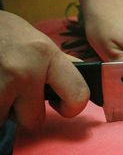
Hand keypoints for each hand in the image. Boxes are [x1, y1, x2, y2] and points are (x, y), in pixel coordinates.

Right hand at [0, 11, 89, 128]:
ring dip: (3, 111)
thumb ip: (59, 62)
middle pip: (34, 120)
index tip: (62, 105)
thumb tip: (83, 75)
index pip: (77, 95)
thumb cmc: (4, 33)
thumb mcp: (37, 41)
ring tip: (0, 88)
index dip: (71, 107)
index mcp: (46, 55)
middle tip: (15, 93)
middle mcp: (24, 71)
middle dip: (24, 111)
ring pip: (6, 122)